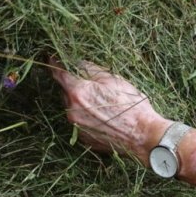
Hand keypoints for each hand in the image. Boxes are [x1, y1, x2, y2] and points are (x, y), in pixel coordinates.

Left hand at [50, 59, 169, 163]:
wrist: (143, 136)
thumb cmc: (132, 106)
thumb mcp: (114, 80)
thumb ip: (92, 69)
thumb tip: (78, 63)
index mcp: (78, 92)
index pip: (59, 73)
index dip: (55, 64)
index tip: (52, 58)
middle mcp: (71, 110)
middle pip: (65, 91)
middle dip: (74, 85)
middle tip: (92, 84)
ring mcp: (76, 126)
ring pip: (72, 107)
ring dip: (81, 102)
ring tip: (102, 103)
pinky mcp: (83, 138)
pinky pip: (79, 121)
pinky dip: (87, 116)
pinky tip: (104, 116)